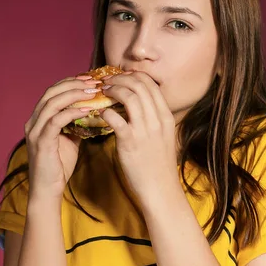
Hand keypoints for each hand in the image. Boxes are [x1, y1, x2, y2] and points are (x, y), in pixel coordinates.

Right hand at [24, 75, 100, 201]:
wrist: (48, 189)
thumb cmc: (59, 165)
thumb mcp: (70, 138)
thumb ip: (76, 123)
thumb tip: (94, 110)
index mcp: (39, 118)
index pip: (53, 91)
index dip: (71, 82)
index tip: (90, 78)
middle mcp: (33, 121)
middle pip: (52, 92)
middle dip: (74, 84)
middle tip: (94, 81)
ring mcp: (35, 131)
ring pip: (52, 102)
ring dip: (74, 94)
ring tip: (93, 92)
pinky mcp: (41, 141)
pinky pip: (56, 120)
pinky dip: (72, 112)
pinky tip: (87, 109)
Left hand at [99, 71, 179, 205]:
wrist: (160, 189)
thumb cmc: (158, 164)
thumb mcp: (163, 136)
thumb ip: (153, 119)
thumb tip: (139, 105)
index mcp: (166, 116)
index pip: (151, 84)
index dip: (133, 76)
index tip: (121, 77)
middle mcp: (157, 119)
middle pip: (139, 85)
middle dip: (120, 79)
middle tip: (107, 82)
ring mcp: (144, 130)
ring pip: (129, 96)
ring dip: (112, 90)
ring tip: (102, 93)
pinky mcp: (130, 142)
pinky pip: (115, 118)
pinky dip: (105, 111)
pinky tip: (99, 113)